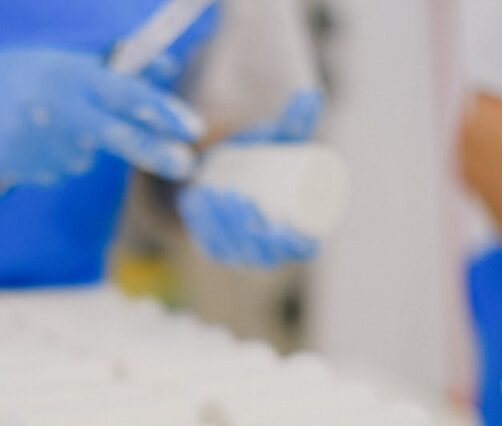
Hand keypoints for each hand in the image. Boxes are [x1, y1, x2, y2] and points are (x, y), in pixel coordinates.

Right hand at [0, 48, 204, 185]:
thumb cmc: (13, 75)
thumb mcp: (59, 60)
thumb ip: (111, 69)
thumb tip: (167, 68)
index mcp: (64, 71)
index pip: (123, 92)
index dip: (161, 111)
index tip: (193, 128)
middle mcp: (52, 105)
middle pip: (116, 135)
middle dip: (154, 151)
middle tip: (185, 164)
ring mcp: (35, 140)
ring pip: (83, 157)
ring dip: (75, 146)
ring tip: (40, 124)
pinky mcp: (20, 167)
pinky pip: (56, 171)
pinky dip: (49, 160)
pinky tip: (24, 139)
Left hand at [177, 90, 324, 266]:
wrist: (229, 166)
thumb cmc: (266, 158)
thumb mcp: (281, 140)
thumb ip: (297, 120)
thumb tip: (309, 95)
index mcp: (300, 235)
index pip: (302, 248)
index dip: (290, 239)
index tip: (279, 210)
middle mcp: (273, 251)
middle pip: (262, 252)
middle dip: (245, 228)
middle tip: (233, 195)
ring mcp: (244, 254)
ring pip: (233, 250)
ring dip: (219, 226)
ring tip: (209, 194)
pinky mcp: (218, 250)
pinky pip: (209, 246)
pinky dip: (199, 225)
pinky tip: (192, 206)